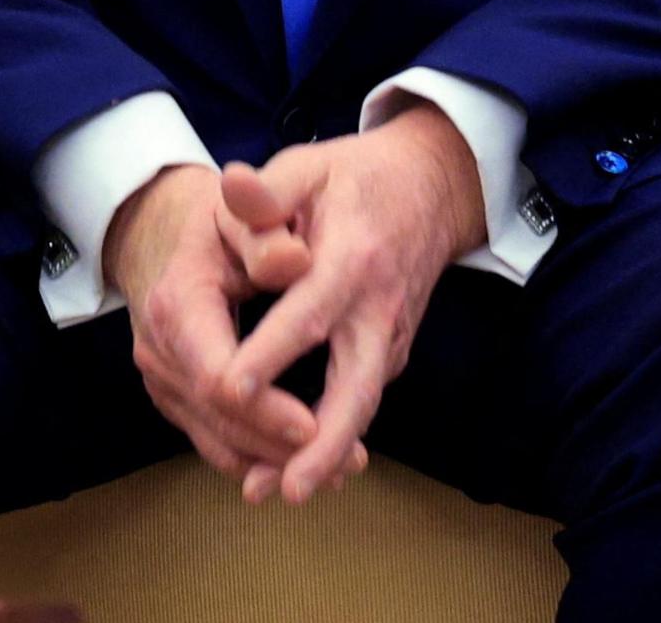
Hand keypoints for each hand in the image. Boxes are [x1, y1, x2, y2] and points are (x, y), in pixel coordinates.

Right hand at [107, 163, 322, 483]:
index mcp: (177, 305)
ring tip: (345, 468)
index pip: (217, 377)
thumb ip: (265, 232)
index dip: (266, 407)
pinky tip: (306, 465)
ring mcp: (162, 380)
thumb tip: (294, 259)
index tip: (317, 423)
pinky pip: (214, 443)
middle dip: (283, 446)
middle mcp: (159, 351)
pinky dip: (259, 460)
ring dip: (279, 461)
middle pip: (220, 420)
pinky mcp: (175, 398)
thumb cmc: (217, 228)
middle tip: (352, 462)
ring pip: (219, 441)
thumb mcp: (238, 215)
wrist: (165, 238)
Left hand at [211, 104, 486, 503]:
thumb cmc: (352, 178)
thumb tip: (232, 185)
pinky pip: (359, 400)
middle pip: (356, 385)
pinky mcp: (387, 352)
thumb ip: (267, 193)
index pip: (309, 311)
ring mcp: (389, 335)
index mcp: (353, 258)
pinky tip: (296, 469)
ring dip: (327, 454)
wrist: (429, 188)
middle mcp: (378, 307)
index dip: (271, 352)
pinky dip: (334, 438)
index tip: (231, 387)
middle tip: (287, 487)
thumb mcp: (306, 168)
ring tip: (283, 493)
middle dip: (322, 440)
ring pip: (362, 405)